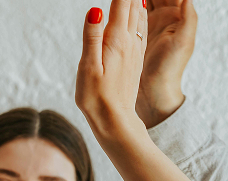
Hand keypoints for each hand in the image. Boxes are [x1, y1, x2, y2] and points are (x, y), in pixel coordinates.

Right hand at [76, 1, 147, 145]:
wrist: (115, 122)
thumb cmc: (96, 98)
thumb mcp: (88, 68)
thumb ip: (91, 38)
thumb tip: (95, 10)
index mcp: (116, 41)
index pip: (121, 2)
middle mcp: (129, 42)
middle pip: (132, 4)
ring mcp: (133, 50)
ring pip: (138, 15)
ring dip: (137, 0)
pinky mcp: (133, 59)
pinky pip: (138, 28)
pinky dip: (137, 12)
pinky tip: (137, 9)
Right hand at [135, 0, 196, 127]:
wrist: (155, 90)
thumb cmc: (170, 70)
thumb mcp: (184, 43)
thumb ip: (189, 18)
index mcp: (177, 16)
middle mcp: (166, 17)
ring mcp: (150, 25)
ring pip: (145, 1)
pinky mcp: (138, 35)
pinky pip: (134, 12)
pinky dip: (131, 4)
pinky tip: (124, 3)